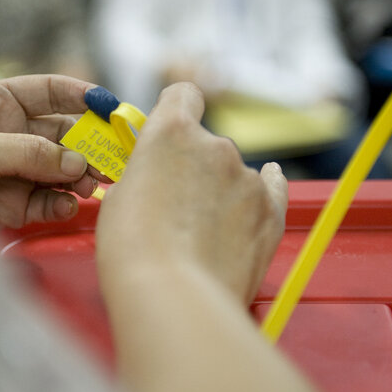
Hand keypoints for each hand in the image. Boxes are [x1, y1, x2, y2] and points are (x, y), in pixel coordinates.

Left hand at [0, 75, 99, 265]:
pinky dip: (61, 204)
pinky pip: (45, 202)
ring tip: (93, 185)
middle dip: (87, 145)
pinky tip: (68, 206)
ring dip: (78, 177)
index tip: (111, 106)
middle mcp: (8, 134)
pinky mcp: (9, 206)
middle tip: (113, 160)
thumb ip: (28, 154)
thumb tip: (79, 163)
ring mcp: (10, 171)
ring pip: (58, 170)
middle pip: (61, 134)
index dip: (81, 95)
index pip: (48, 91)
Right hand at [96, 82, 287, 304]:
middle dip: (193, 164)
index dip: (176, 109)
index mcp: (171, 133)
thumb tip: (156, 176)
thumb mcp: (119, 197)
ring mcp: (248, 177)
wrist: (174, 296)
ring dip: (220, 189)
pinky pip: (271, 187)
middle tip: (175, 202)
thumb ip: (145, 172)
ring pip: (233, 172)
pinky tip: (253, 198)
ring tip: (201, 232)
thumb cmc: (133, 250)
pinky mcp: (272, 210)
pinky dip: (259, 192)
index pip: (183, 95)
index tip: (170, 128)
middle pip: (207, 142)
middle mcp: (215, 146)